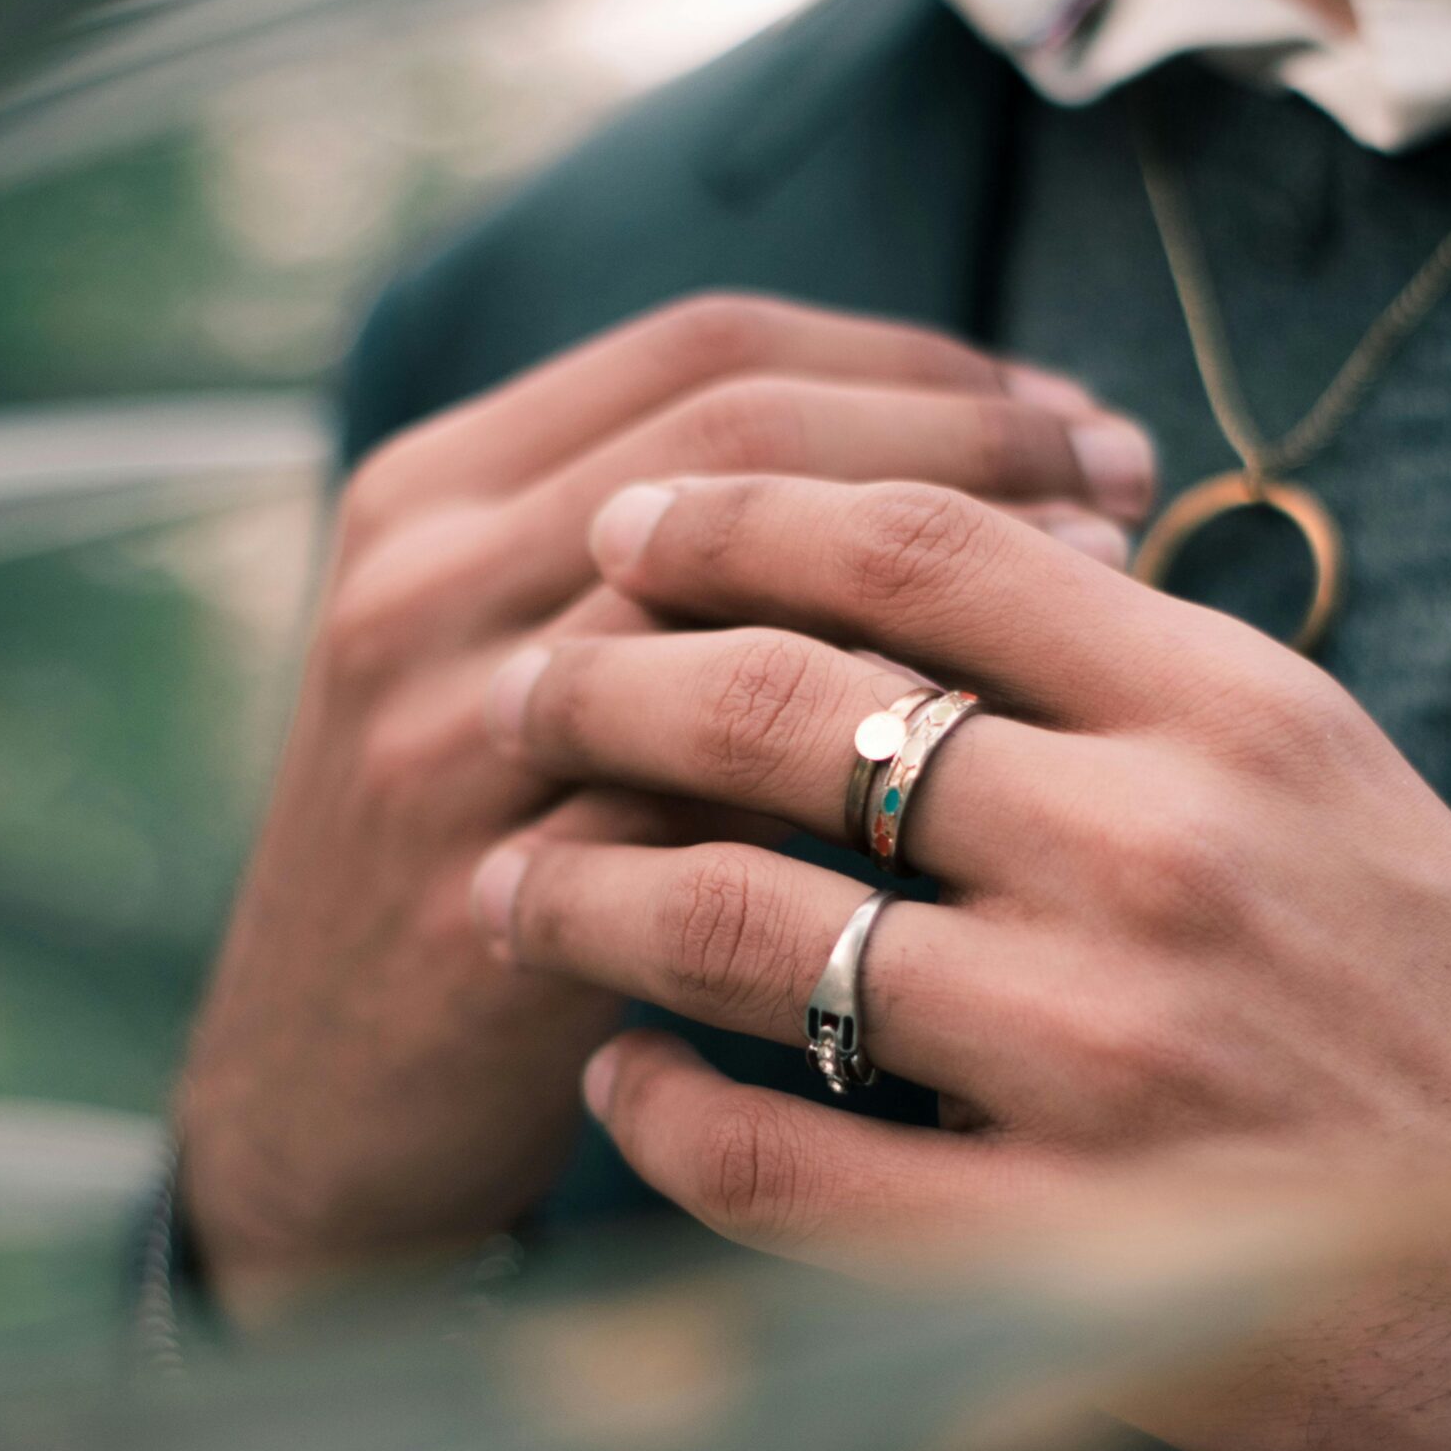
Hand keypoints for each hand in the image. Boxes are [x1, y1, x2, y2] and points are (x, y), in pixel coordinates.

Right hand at [178, 298, 1154, 1314]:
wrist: (325, 1101)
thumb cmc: (481, 861)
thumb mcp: (524, 663)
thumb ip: (675, 563)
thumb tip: (957, 468)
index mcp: (436, 489)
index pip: (712, 350)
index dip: (918, 360)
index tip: (1068, 408)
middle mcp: (423, 581)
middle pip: (742, 435)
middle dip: (964, 433)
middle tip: (1125, 472)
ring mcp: (445, 730)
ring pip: (736, 595)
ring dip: (950, 572)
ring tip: (1109, 578)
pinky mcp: (495, 886)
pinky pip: (723, 795)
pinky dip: (883, 754)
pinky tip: (1014, 752)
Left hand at [470, 470, 1450, 1450]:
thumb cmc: (1444, 1005)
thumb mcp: (1319, 779)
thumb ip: (1126, 678)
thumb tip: (903, 582)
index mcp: (1226, 710)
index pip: (919, 546)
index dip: (734, 514)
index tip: (626, 531)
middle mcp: (1154, 854)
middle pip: (785, 711)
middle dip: (602, 688)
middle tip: (520, 697)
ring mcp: (1095, 1055)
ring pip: (736, 925)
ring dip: (580, 894)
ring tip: (512, 888)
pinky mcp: (1051, 1251)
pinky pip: (771, 1154)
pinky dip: (653, 1112)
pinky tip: (614, 1082)